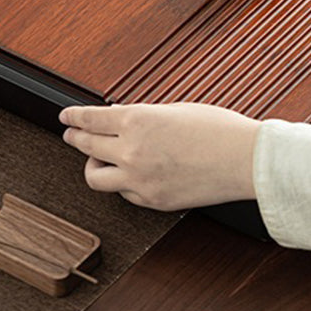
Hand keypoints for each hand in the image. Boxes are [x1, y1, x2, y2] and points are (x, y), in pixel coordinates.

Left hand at [60, 102, 259, 210]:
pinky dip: (124, 182)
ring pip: (95, 176)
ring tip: (99, 159)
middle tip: (71, 134)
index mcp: (138, 120)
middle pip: (86, 145)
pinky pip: (124, 193)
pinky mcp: (151, 200)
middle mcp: (132, 150)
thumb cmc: (219, 129)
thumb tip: (124, 121)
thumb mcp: (177, 109)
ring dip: (93, 165)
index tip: (66, 116)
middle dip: (75, 137)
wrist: (244, 160)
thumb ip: (145, 116)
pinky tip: (132, 174)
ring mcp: (138, 179)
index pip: (91, 119)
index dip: (74, 117)